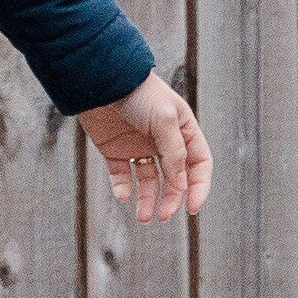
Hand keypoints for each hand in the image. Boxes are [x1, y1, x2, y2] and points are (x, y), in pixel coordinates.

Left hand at [77, 72, 212, 225]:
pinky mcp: (114, 149)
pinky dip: (123, 187)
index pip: (199, 165)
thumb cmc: (138, 94)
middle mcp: (163, 141)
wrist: (99, 80)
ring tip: (143, 217)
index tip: (191, 208)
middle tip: (163, 216)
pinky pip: (121, 174)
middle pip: (174, 178)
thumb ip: (174, 153)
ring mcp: (139, 146)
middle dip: (171, 198)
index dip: (198, 187)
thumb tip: (182, 186)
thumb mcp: (164, 120)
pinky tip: (123, 195)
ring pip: (148, 180)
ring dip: (147, 199)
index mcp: (183, 131)